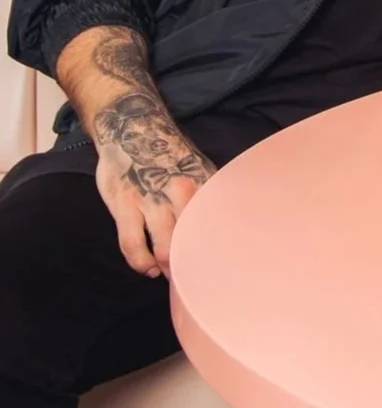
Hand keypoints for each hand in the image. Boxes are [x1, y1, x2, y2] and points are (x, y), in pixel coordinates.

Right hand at [91, 94, 212, 276]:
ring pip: (165, 248)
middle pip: (195, 242)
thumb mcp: (199, 171)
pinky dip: (141, 263)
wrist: (133, 129)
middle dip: (195, 265)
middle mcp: (183, 193)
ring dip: (169, 268)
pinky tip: (148, 268)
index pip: (222, 224)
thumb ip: (210, 197)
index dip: (225, 250)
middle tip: (195, 278)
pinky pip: (133, 245)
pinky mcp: (126, 205)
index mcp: (205, 184)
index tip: (227, 267)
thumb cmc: (170, 157)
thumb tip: (229, 226)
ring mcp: (153, 200)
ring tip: (170, 273)